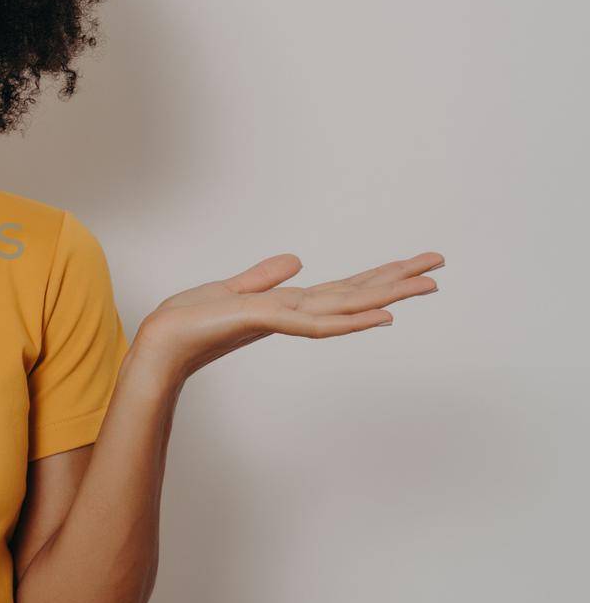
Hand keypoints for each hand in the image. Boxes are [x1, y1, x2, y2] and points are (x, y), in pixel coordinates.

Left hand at [132, 250, 444, 383]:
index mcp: (289, 304)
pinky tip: (379, 316)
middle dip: (398, 280)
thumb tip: (298, 261)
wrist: (161, 341)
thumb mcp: (232, 288)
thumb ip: (265, 277)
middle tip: (441, 266)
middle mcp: (294, 313)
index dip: (378, 277)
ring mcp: (285, 320)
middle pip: (356, 295)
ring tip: (427, 285)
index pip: (343, 289)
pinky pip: (316, 323)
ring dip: (388, 296)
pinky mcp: (266, 322)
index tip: (414, 265)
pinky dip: (349, 320)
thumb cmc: (191, 319)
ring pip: (347, 306)